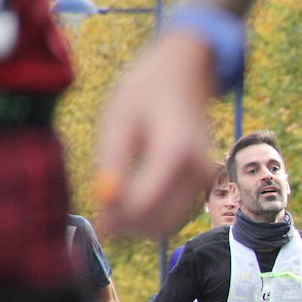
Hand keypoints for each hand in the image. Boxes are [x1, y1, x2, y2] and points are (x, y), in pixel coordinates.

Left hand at [93, 33, 218, 238]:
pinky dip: (152, 215)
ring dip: (138, 222)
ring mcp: (204, 179)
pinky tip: (133, 195)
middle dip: (126, 222)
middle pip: (160, 222)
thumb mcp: (118, 122)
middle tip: (103, 206)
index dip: (115, 212)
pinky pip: (175, 215)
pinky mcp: (203, 184)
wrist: (184, 76)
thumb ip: (111, 165)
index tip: (97, 200)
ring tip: (117, 198)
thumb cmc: (144, 93)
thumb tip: (106, 207)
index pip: (145, 203)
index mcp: (176, 150)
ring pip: (168, 225)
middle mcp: (198, 170)